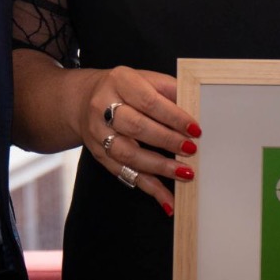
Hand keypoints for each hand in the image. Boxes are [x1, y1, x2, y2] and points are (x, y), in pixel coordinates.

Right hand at [82, 65, 201, 216]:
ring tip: (185, 173)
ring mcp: (98, 134)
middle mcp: (103, 107)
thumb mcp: (144, 79)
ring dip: (159, 167)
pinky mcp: (100, 156)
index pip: (149, 101)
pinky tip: (168, 200)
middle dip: (167, 141)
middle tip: (191, 150)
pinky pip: (126, 175)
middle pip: (136, 127)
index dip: (173, 116)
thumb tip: (195, 107)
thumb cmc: (124, 89)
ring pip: (129, 154)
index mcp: (119, 81)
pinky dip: (149, 189)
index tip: (194, 129)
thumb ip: (168, 90)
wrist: (84, 100)